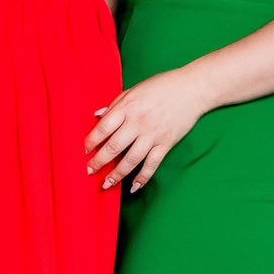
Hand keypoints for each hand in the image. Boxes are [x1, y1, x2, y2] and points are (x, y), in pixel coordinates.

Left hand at [85, 64, 209, 192]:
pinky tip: (133, 187)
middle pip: (113, 147)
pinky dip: (142, 177)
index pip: (103, 128)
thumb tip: (97, 116)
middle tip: (87, 172)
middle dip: (98, 162)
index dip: (90, 142)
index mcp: (127, 107)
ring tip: (106, 184)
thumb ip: (115, 104)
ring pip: (130, 160)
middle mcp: (137, 122)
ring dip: (116, 174)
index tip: (82, 152)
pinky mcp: (166, 143)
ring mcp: (152, 134)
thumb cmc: (162, 86)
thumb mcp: (134, 89)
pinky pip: (152, 164)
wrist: (192, 89)